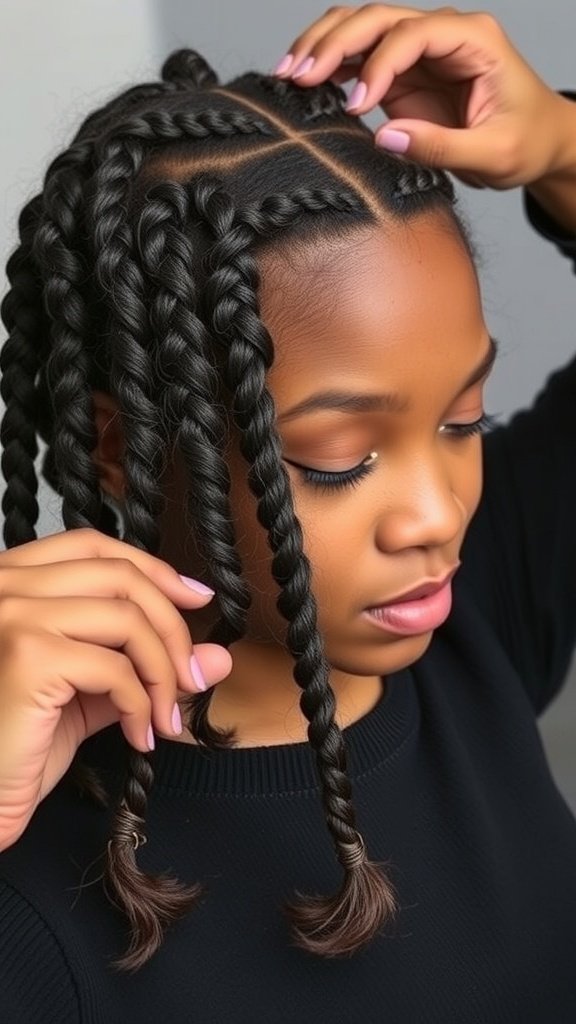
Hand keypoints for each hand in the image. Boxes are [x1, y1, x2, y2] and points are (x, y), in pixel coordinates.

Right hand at [0, 527, 231, 850]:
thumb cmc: (18, 742)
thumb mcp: (89, 691)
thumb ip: (144, 665)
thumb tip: (218, 656)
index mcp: (12, 578)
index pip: (95, 547)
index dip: (153, 568)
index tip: (196, 599)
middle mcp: (7, 585)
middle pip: (120, 577)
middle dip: (172, 626)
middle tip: (193, 676)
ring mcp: (16, 615)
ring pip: (127, 620)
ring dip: (163, 671)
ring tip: (164, 716)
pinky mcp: (29, 656)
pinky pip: (116, 668)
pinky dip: (142, 704)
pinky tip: (138, 736)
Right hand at [275, 5, 573, 190]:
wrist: (536, 142)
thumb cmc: (525, 142)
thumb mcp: (494, 154)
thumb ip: (443, 146)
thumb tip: (386, 137)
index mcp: (474, 40)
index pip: (413, 34)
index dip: (379, 65)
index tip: (358, 106)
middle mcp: (442, 34)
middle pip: (377, 18)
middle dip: (334, 43)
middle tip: (299, 77)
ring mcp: (418, 50)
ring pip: (361, 27)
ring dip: (322, 46)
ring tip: (289, 74)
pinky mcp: (401, 72)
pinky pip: (358, 56)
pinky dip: (329, 65)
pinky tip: (303, 84)